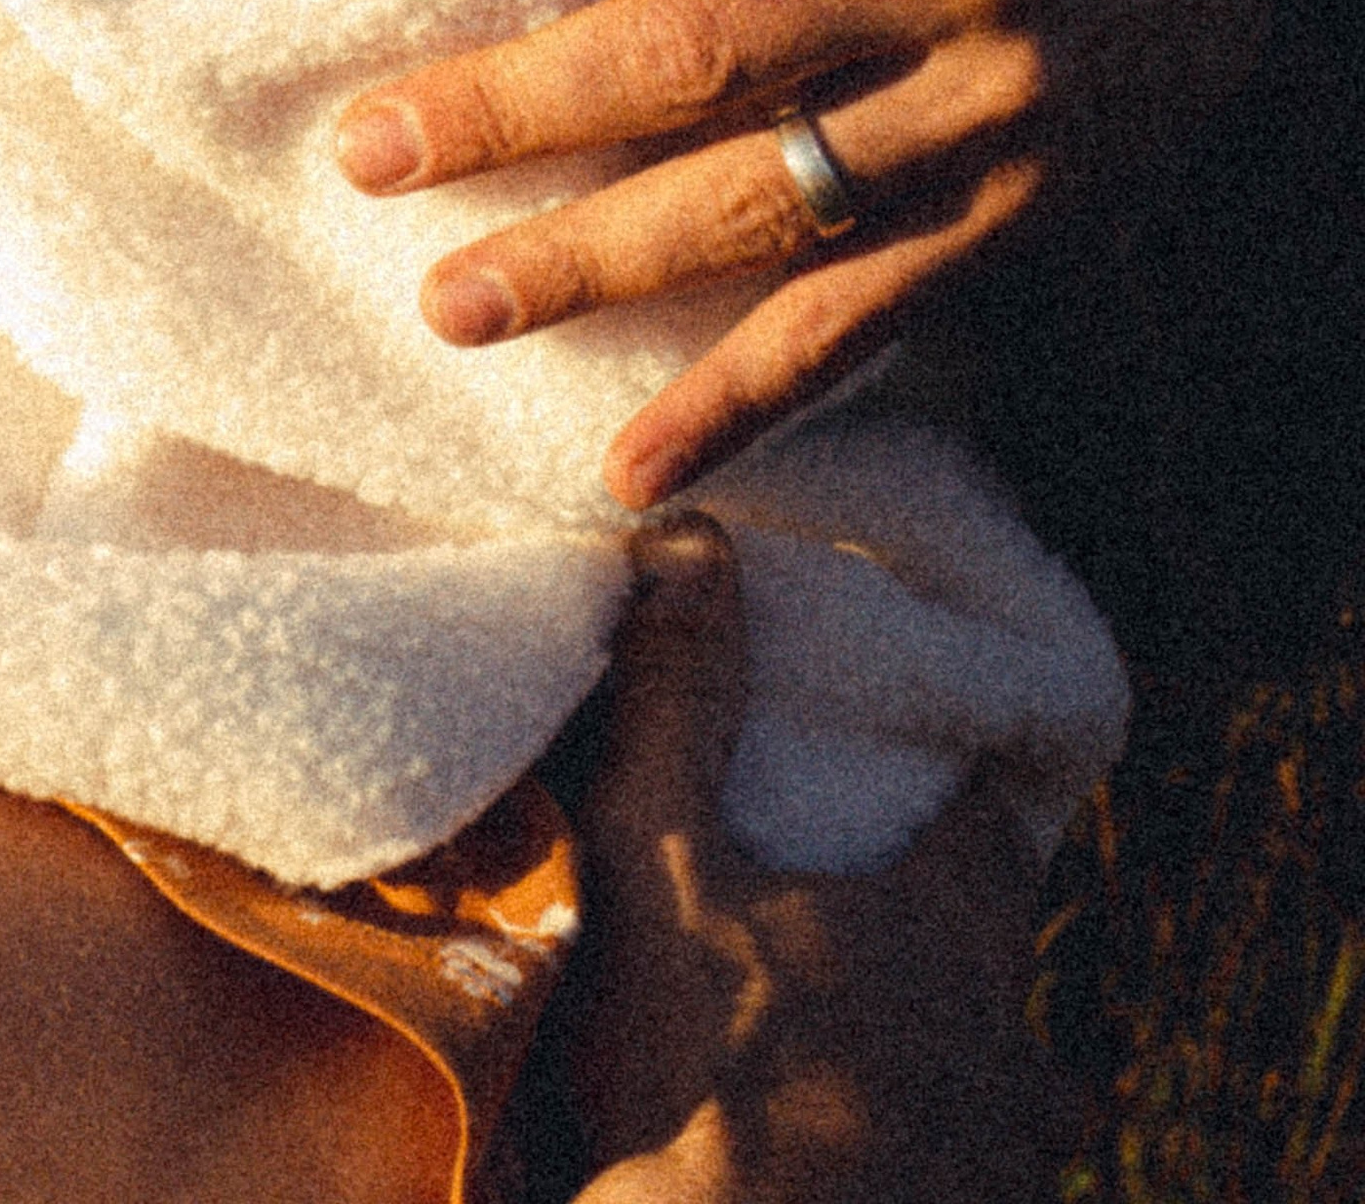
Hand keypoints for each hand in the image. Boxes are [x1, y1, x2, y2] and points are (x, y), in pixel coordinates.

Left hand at [314, 0, 1274, 505]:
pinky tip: (623, 472)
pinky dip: (743, 405)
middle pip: (694, 45)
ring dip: (599, 261)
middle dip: (517, 104)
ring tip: (447, 302)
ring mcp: (975, 113)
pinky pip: (859, 329)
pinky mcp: (1006, 232)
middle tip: (361, 145)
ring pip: (763, 199)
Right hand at [561, 517, 1063, 1201]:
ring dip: (970, 1066)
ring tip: (904, 1057)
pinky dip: (940, 1158)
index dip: (965, 791)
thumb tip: (692, 539)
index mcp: (946, 926)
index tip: (945, 769)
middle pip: (1007, 961)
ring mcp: (998, 1159)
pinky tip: (884, 1157)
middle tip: (909, 924)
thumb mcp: (665, 864)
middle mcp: (1002, 1041)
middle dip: (969, 940)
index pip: (988, 827)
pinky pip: (975, 1179)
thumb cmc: (710, 1073)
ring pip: (1012, 1093)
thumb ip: (679, 703)